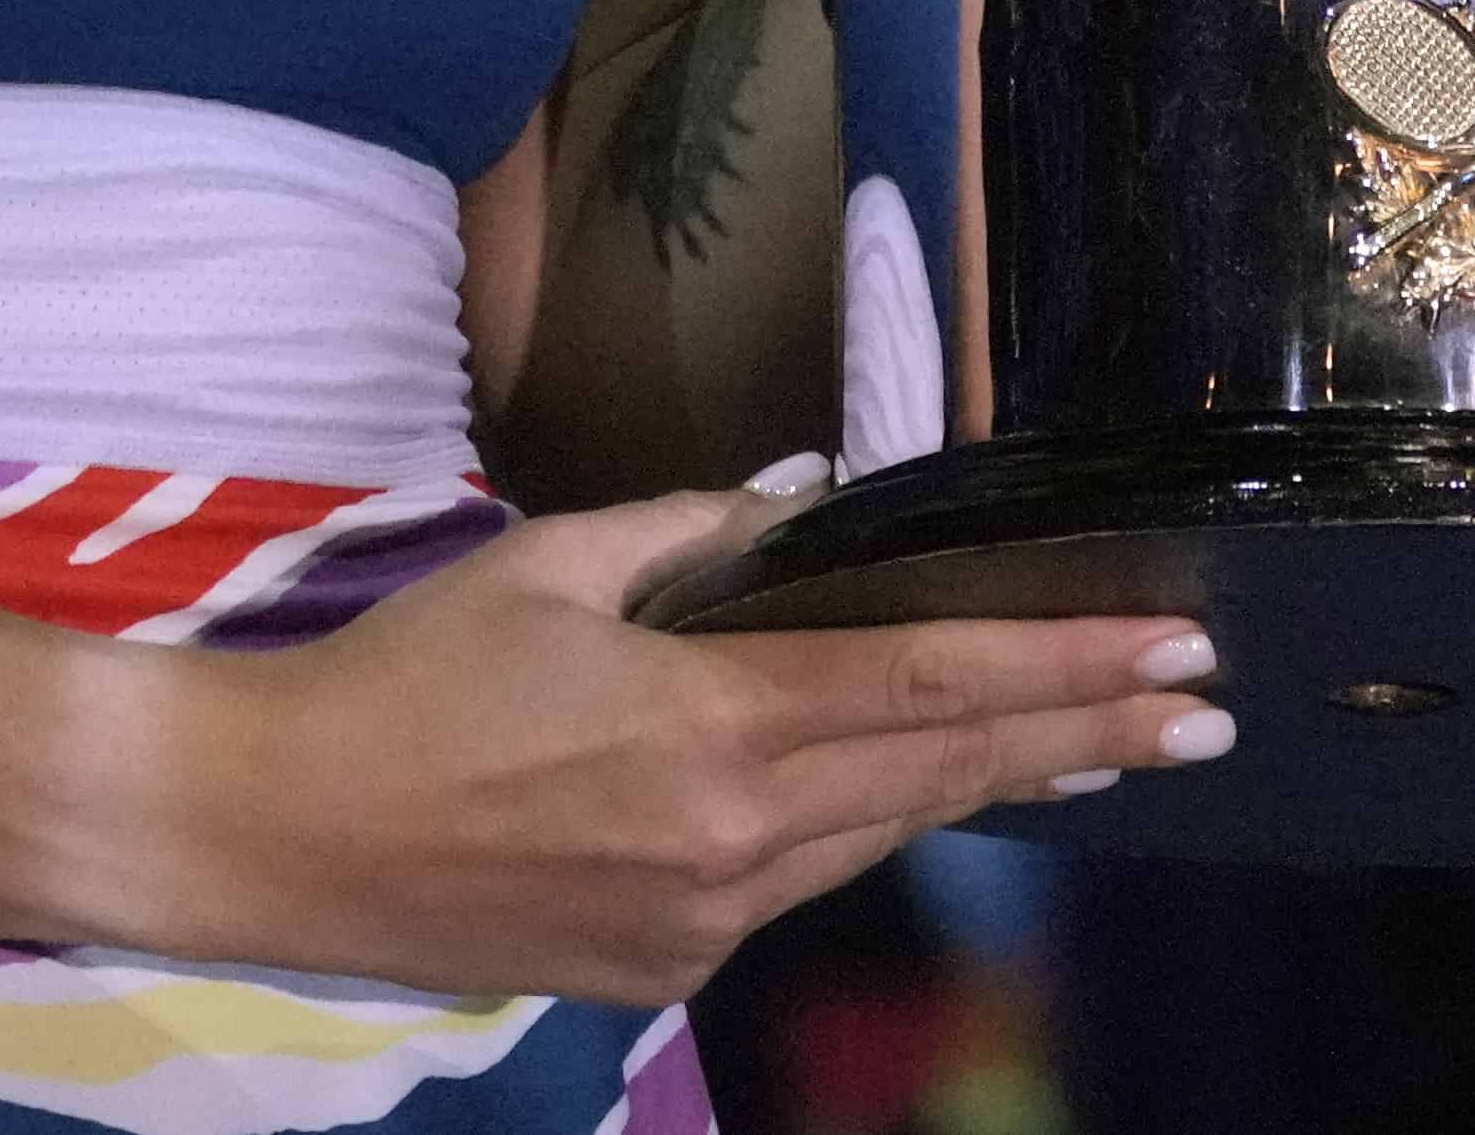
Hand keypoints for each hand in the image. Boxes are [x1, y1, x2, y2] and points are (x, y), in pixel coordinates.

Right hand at [135, 487, 1225, 1005]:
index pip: (933, 685)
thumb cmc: (401, 676)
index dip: (1069, 669)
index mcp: (708, 724)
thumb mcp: (550, 561)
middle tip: (1203, 711)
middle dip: (1086, 736)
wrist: (272, 834)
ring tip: (1099, 750)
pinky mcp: (663, 969)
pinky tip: (896, 790)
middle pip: (943, 772)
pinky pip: (793, 882)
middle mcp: (729, 839)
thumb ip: (698, 533)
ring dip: (994, 786)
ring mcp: (700, 921)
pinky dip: (856, 825)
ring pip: (879, 834)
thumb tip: (814, 505)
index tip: (1176, 652)